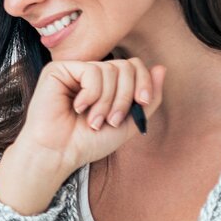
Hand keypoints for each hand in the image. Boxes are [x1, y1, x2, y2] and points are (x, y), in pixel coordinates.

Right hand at [0, 57, 165, 214]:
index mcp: (107, 83)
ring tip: (93, 120)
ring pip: (110, 69)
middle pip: (126, 66)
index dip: (144, 82)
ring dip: (106, 101)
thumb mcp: (129, 122)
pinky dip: (91, 94)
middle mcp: (91, 73)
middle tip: (112, 120)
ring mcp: (75, 70)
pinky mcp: (59, 69)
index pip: (134, 66)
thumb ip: (149, 98)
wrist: (59, 154)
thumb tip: (161, 67)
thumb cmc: (88, 142)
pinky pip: (92, 71)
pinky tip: (77, 107)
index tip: (141, 103)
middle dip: (124, 97)